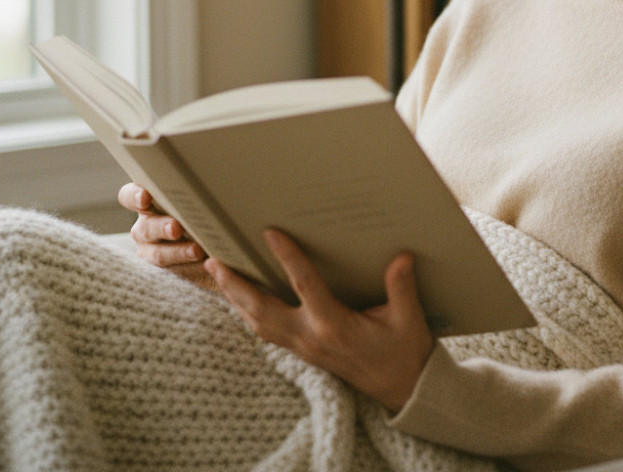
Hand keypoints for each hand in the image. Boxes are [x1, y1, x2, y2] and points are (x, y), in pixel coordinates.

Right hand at [117, 183, 213, 288]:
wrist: (218, 245)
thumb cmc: (207, 210)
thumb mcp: (200, 196)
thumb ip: (198, 188)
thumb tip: (217, 168)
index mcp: (150, 203)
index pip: (129, 196)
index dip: (134, 196)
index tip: (146, 197)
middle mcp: (145, 227)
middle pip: (146, 227)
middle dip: (161, 227)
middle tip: (177, 228)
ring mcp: (150, 252)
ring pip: (157, 253)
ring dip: (177, 252)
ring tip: (197, 250)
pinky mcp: (163, 273)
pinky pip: (170, 274)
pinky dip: (187, 269)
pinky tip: (205, 265)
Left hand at [204, 230, 434, 412]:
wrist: (401, 389)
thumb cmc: (404, 351)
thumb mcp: (408, 319)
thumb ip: (402, 288)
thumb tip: (401, 257)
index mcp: (334, 325)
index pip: (305, 285)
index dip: (287, 258)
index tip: (270, 233)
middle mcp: (311, 337)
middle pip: (262, 310)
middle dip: (236, 286)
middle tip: (215, 260)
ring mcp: (303, 348)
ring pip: (258, 324)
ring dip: (235, 299)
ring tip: (219, 274)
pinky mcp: (303, 352)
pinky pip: (267, 332)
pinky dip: (249, 314)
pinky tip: (241, 300)